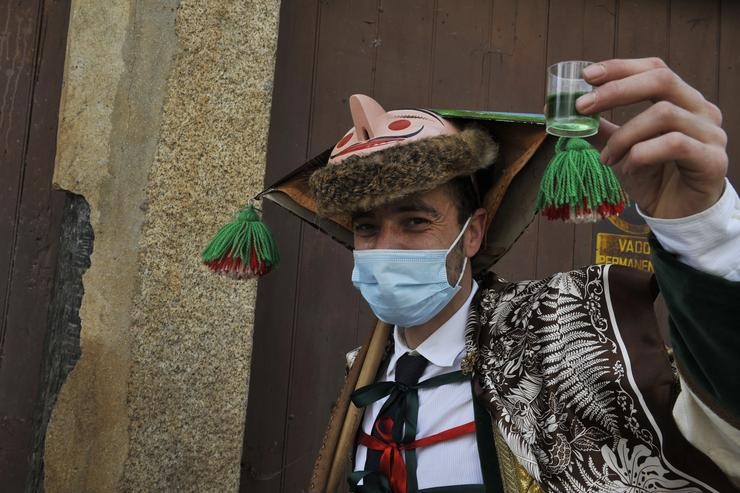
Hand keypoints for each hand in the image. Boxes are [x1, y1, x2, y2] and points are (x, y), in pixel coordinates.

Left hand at [576, 58, 727, 218]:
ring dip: (624, 135)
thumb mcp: (619, 149)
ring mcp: (711, 133)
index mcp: (681, 100)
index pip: (654, 69)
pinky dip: (642, 154)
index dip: (620, 68)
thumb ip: (601, 129)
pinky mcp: (713, 159)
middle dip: (616, 91)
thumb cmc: (652, 177)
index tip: (586, 75)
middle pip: (662, 80)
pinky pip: (674, 144)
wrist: (676, 215)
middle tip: (583, 107)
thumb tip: (569, 113)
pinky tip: (629, 168)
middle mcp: (700, 110)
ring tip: (607, 158)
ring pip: (663, 114)